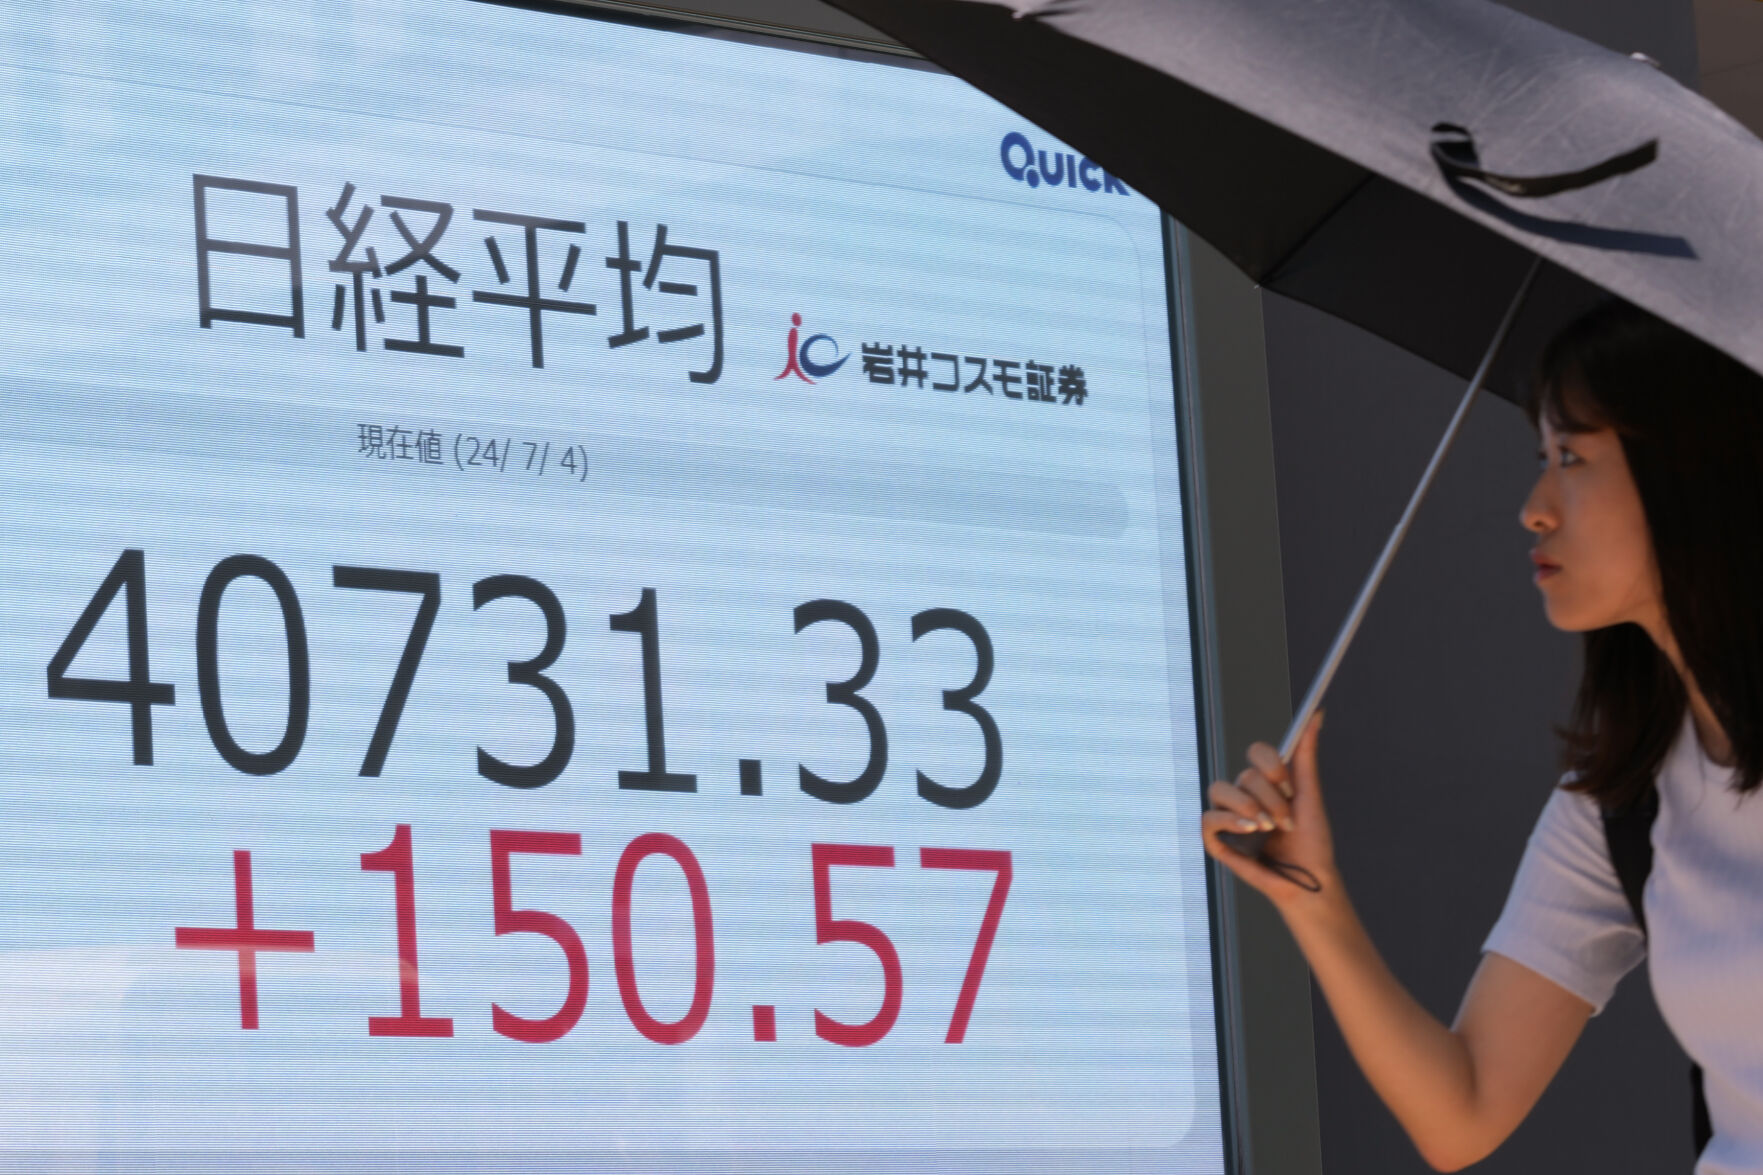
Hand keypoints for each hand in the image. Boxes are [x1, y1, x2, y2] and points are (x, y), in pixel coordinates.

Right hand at [1201, 710, 1335, 907]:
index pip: (1256, 752)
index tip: (1287, 784)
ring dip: (1247, 807)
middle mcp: (1246, 794)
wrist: (1308, 881)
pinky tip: (1248, 832)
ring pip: (1219, 789)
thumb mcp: (1310, 796)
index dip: (1269, 763)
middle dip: (1270, 799)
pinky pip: (1208, 818)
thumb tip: (1317, 713)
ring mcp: (1230, 816)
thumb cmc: (1311, 842)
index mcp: (1268, 782)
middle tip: (1285, 821)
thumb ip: (1306, 755)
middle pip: (1244, 775)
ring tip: (1265, 827)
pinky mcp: (1217, 839)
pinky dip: (1227, 822)